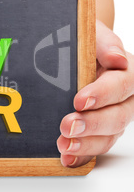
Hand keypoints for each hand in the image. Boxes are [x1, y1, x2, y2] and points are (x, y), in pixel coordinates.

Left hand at [58, 20, 133, 166]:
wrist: (75, 52)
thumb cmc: (86, 42)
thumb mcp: (93, 34)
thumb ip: (104, 43)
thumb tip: (117, 58)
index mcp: (127, 72)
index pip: (121, 85)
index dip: (103, 94)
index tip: (79, 100)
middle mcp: (125, 98)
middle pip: (117, 116)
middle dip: (92, 124)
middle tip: (67, 126)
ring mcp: (113, 116)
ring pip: (108, 136)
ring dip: (86, 144)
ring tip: (64, 145)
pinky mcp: (99, 131)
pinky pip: (95, 146)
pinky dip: (81, 155)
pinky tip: (67, 158)